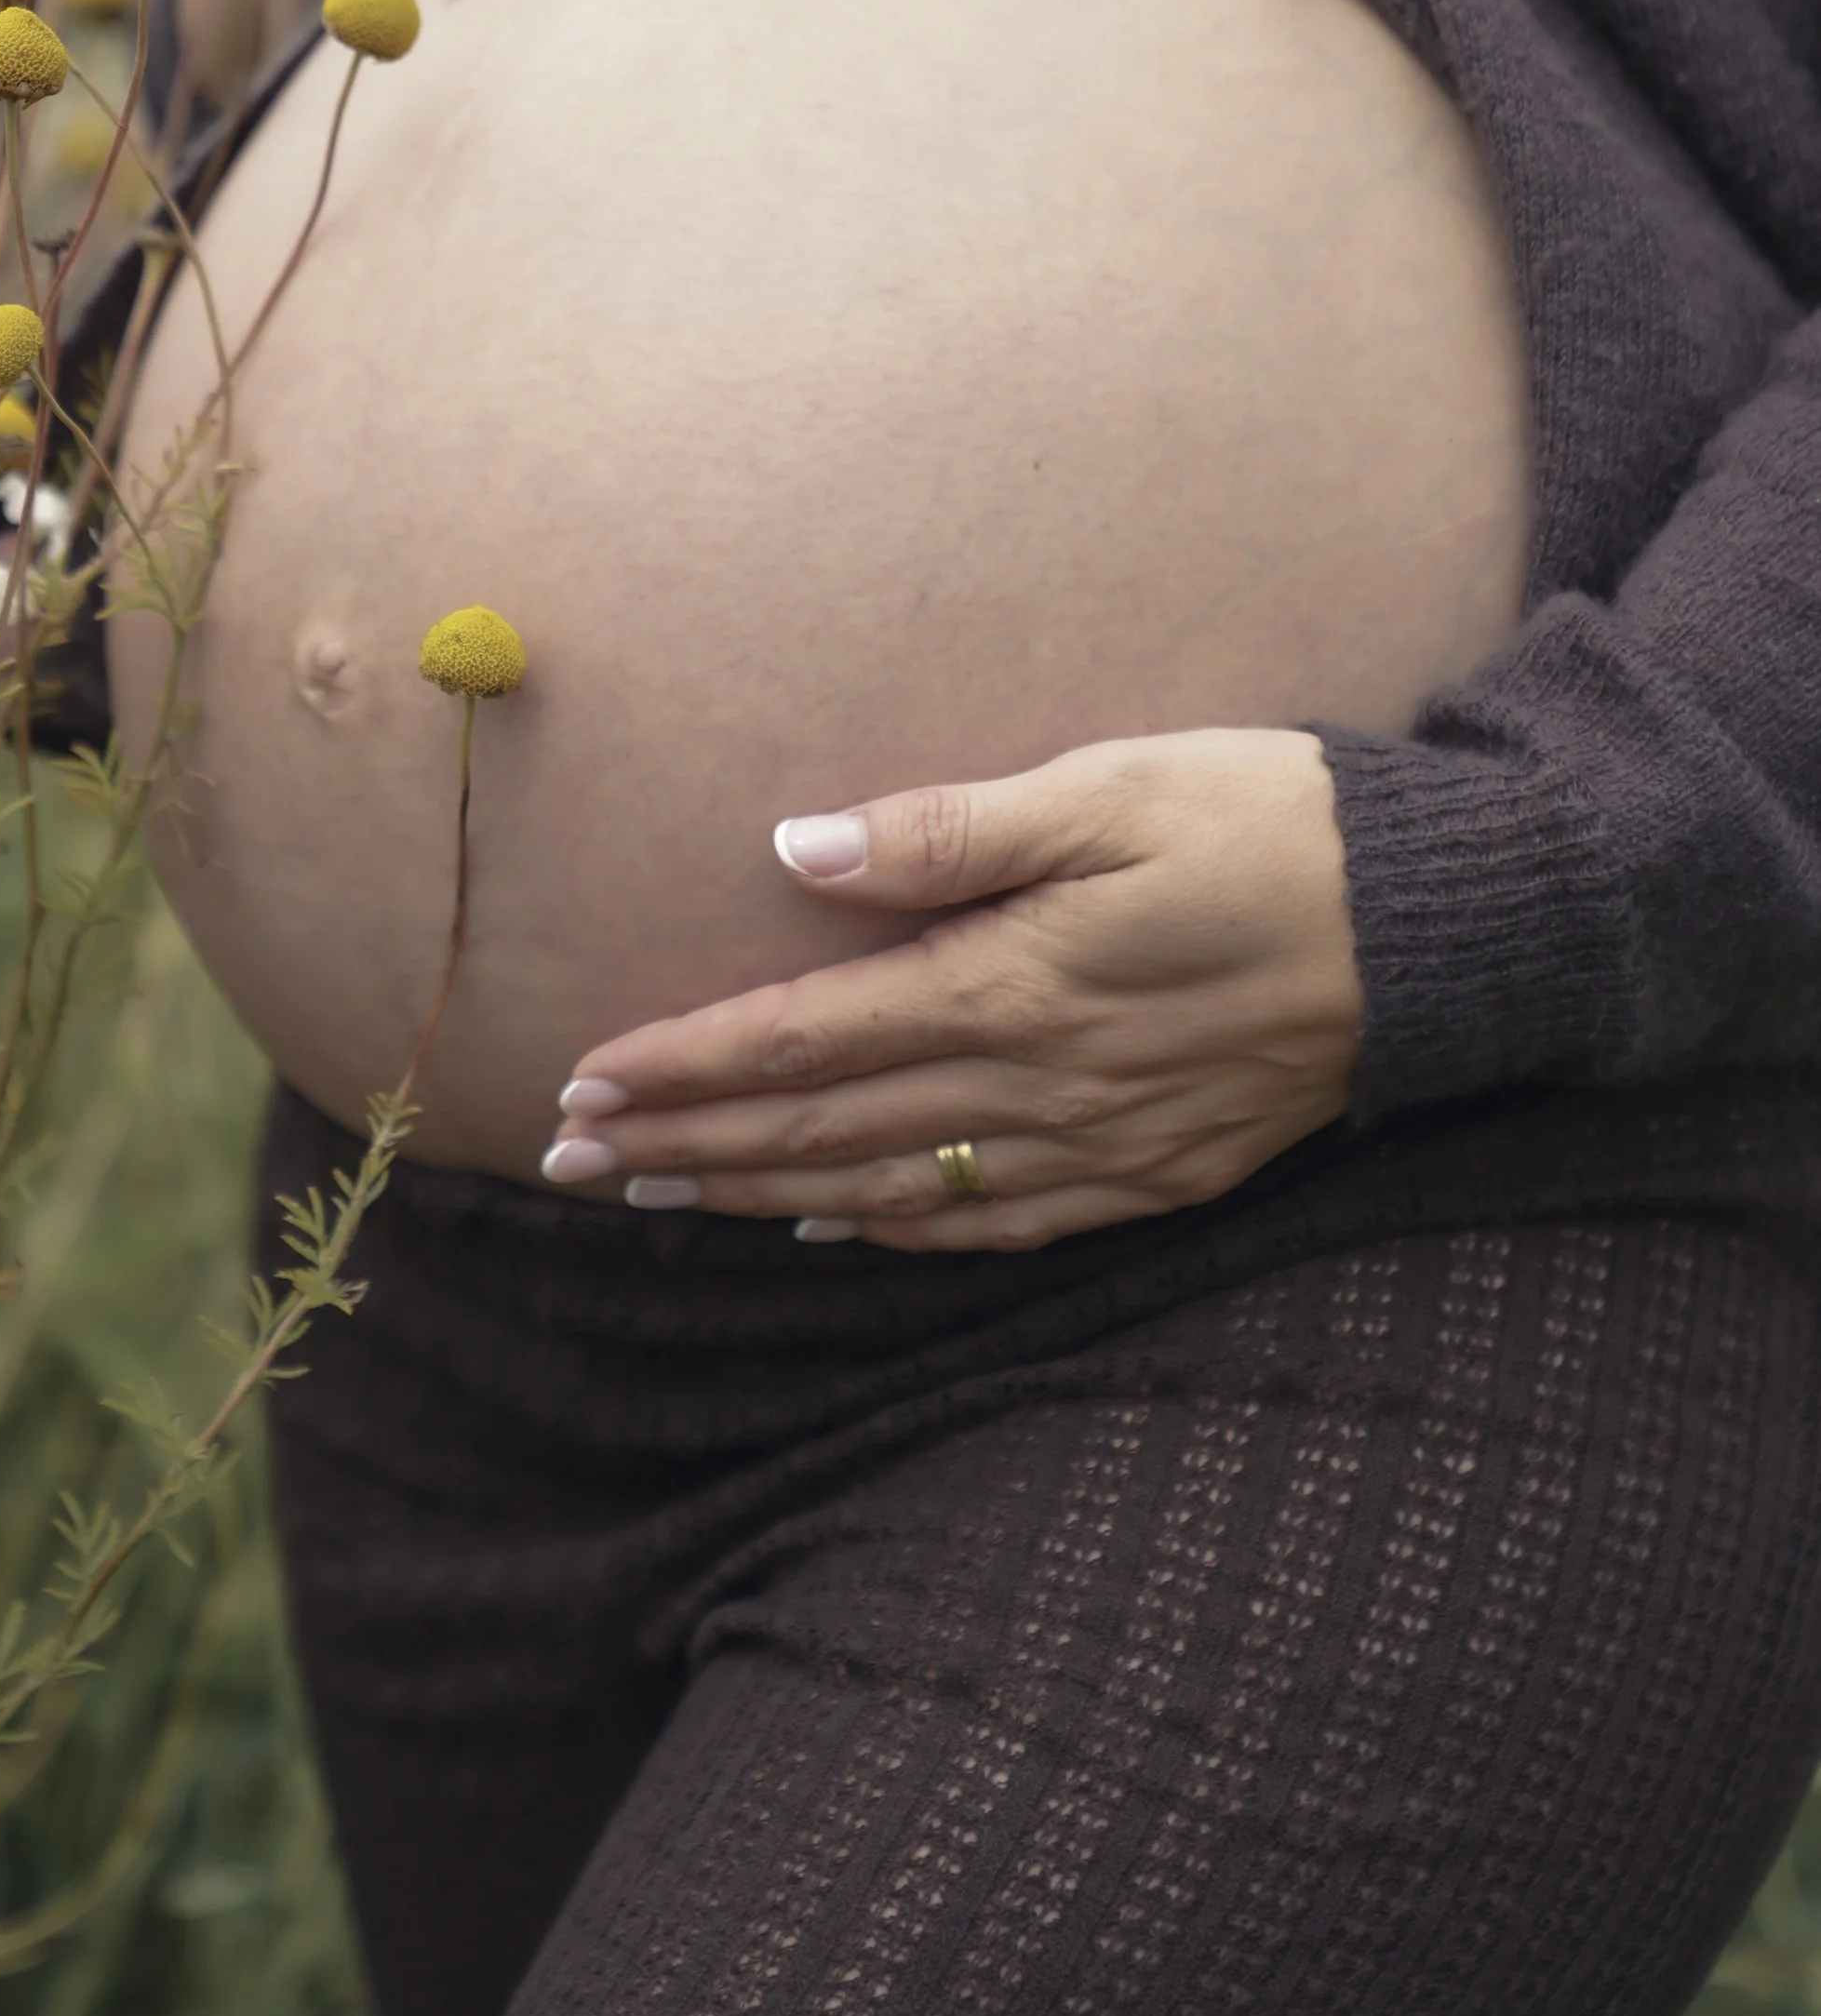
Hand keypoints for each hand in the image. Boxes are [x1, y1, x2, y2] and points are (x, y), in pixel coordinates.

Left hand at [541, 731, 1362, 1250]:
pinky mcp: (1152, 1175)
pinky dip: (892, 1231)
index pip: (803, 1040)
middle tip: (569, 1161)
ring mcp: (1096, 1145)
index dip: (683, 1068)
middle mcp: (1038, 1083)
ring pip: (888, 1190)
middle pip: (820, 1132)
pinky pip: (992, 1224)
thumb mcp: (1113, 784)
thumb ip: (951, 828)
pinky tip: (829, 1225)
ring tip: (655, 1197)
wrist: (1446, 928)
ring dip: (757, 1197)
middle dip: (684, 1147)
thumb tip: (796, 846)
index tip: (580, 1086)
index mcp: (1014, 980)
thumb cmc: (1272, 822)